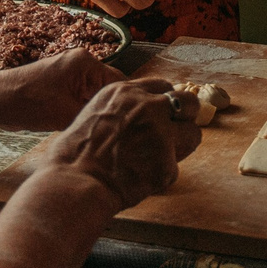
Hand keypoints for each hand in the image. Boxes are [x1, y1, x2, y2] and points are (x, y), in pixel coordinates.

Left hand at [0, 49, 123, 132]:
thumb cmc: (26, 103)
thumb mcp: (66, 113)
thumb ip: (95, 115)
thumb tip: (117, 125)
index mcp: (85, 62)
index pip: (119, 82)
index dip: (126, 104)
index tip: (133, 124)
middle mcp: (80, 64)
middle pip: (108, 89)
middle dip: (109, 109)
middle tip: (118, 132)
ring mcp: (70, 74)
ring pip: (94, 96)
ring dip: (95, 112)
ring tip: (101, 132)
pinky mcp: (61, 86)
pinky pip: (81, 99)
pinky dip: (83, 112)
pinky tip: (84, 128)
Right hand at [33, 78, 201, 209]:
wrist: (75, 181)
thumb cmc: (73, 154)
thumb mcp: (94, 114)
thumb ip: (121, 111)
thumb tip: (137, 119)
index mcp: (126, 92)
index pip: (162, 86)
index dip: (164, 103)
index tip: (161, 115)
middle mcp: (148, 107)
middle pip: (188, 101)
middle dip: (185, 116)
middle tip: (175, 132)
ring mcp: (161, 134)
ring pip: (193, 133)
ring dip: (182, 146)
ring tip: (160, 159)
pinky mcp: (167, 162)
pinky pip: (175, 167)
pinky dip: (162, 175)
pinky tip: (142, 180)